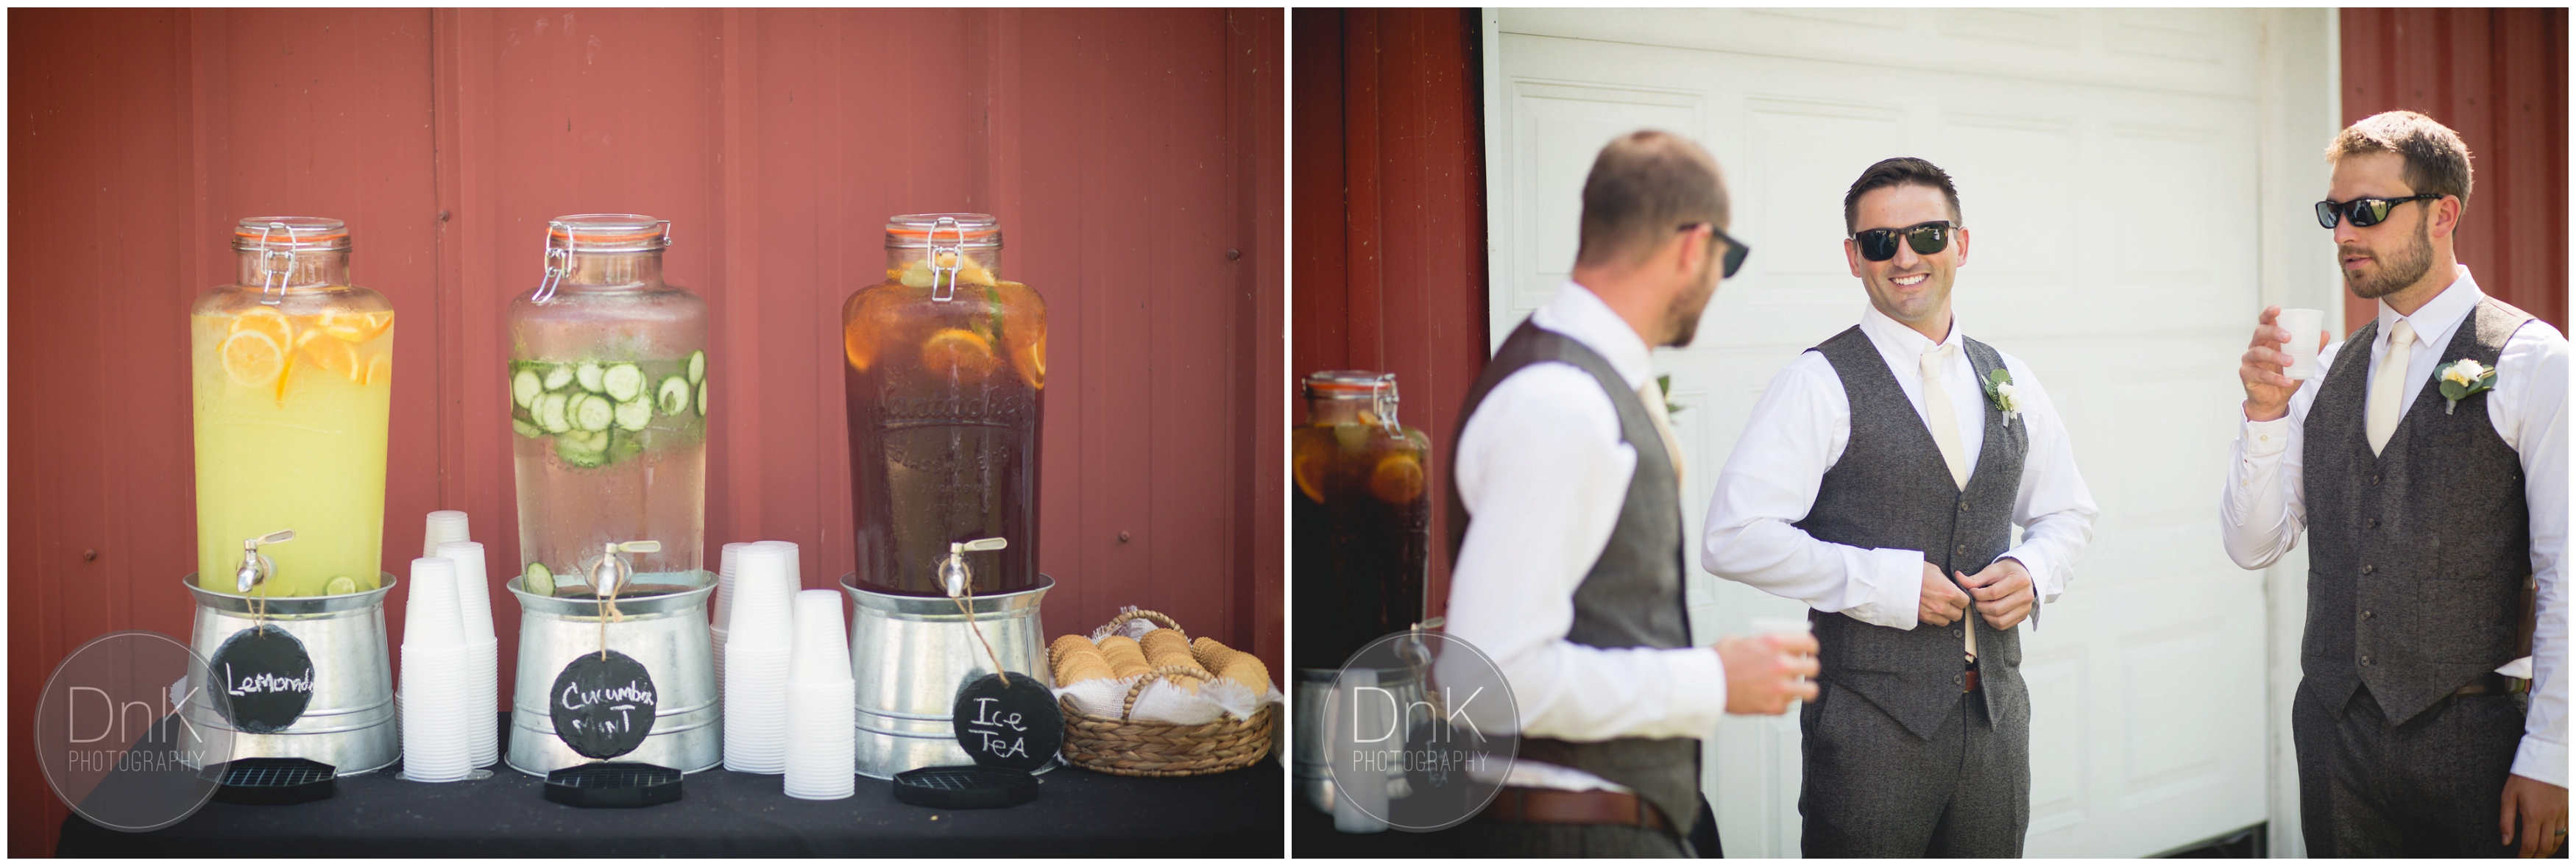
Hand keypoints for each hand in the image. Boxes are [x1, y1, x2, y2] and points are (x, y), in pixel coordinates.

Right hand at [1717, 632, 1819, 715]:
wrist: (1705, 684)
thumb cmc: (1718, 662)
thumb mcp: (1739, 640)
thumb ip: (1761, 642)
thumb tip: (1775, 643)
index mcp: (1774, 642)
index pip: (1809, 643)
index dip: (1809, 648)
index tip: (1807, 651)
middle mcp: (1780, 664)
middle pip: (1813, 666)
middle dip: (1807, 668)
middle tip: (1799, 670)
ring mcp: (1779, 687)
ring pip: (1810, 690)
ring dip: (1803, 689)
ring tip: (1793, 688)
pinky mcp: (1774, 706)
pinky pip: (1788, 705)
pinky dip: (1781, 703)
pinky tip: (1769, 697)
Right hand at [1919, 562, 1970, 626]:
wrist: (1893, 579)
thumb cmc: (1913, 571)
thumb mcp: (1934, 570)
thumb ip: (1946, 581)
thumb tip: (1951, 585)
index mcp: (1949, 592)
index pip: (1965, 602)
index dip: (1962, 598)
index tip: (1959, 596)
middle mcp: (1942, 606)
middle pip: (1958, 615)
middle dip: (1956, 609)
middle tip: (1950, 602)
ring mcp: (1931, 614)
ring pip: (1946, 622)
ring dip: (1945, 615)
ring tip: (1939, 606)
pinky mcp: (1921, 618)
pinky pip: (1933, 623)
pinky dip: (1934, 618)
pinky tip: (1929, 608)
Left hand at [1961, 558, 2034, 629]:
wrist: (2023, 575)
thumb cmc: (2007, 571)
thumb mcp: (1992, 570)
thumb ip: (1976, 578)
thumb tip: (1958, 577)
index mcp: (2019, 580)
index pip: (1993, 593)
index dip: (1978, 594)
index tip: (1972, 591)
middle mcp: (2026, 595)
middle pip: (1996, 609)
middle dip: (1980, 606)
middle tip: (1975, 601)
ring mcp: (2026, 608)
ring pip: (2000, 620)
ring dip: (1985, 615)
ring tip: (1981, 606)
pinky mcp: (2023, 616)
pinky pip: (2003, 625)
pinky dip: (1991, 621)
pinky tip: (1987, 612)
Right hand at [2240, 305, 2323, 421]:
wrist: (2274, 400)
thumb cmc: (2286, 375)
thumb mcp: (2301, 362)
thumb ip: (2311, 349)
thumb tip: (2324, 333)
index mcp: (2268, 339)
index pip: (2265, 322)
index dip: (2269, 314)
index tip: (2278, 309)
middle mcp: (2256, 346)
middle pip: (2259, 332)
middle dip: (2273, 332)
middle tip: (2288, 337)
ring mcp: (2249, 360)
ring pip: (2257, 352)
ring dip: (2275, 356)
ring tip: (2291, 362)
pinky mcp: (2246, 374)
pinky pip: (2259, 374)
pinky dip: (2275, 378)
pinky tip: (2288, 381)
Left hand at [2500, 773, 2567, 856]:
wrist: (2546, 758)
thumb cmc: (2524, 776)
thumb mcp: (2508, 796)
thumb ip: (2506, 821)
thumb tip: (2505, 841)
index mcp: (2533, 815)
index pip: (2530, 844)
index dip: (2524, 856)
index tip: (2519, 860)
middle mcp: (2550, 816)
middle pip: (2546, 846)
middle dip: (2538, 857)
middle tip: (2530, 860)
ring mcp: (2562, 812)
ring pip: (2559, 840)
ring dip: (2550, 850)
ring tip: (2542, 855)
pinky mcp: (2569, 807)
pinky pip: (2568, 829)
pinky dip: (2562, 838)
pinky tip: (2555, 840)